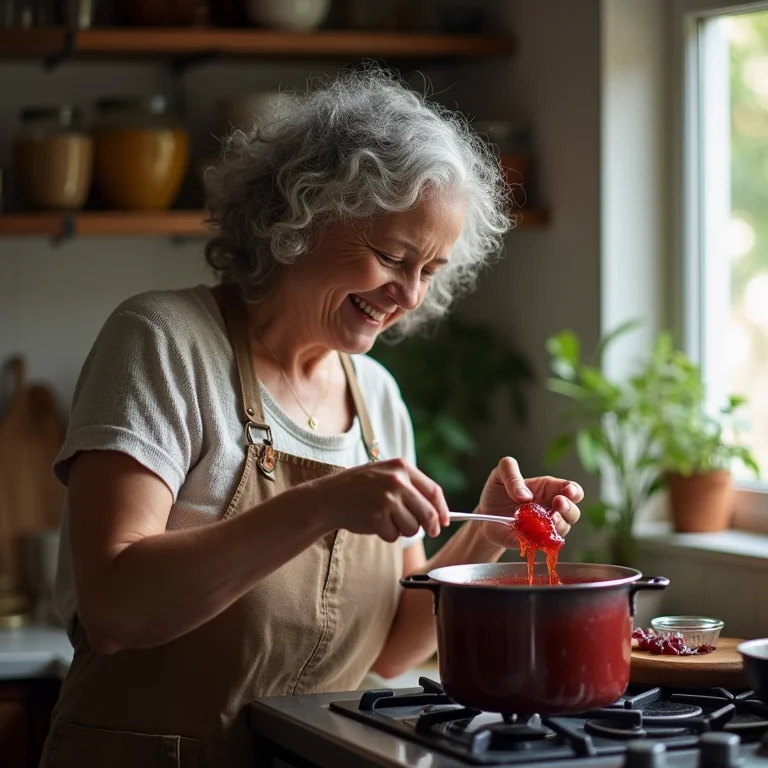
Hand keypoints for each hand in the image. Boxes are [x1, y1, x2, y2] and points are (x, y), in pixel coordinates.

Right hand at [308, 458, 449, 542]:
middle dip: (430, 527)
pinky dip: (387, 535)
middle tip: (429, 532)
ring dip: (402, 530)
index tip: (445, 521)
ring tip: (385, 519)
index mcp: (401, 467)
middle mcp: (396, 481)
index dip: (442, 509)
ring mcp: (387, 498)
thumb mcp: (384, 474)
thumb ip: (409, 487)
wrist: (327, 497)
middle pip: (428, 513)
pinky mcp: (377, 516)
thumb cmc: (358, 488)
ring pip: (412, 528)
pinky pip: (394, 536)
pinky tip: (373, 523)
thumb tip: (438, 513)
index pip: (433, 491)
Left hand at [476, 457, 582, 548]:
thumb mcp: (500, 472)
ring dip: (559, 525)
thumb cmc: (498, 491)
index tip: (568, 491)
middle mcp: (551, 510)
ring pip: (563, 530)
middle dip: (569, 508)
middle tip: (558, 503)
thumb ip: (511, 473)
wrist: (484, 513)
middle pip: (573, 512)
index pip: (572, 490)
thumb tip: (524, 494)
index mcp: (549, 489)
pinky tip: (531, 535)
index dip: (574, 491)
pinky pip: (542, 544)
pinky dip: (540, 540)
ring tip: (548, 520)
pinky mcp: (532, 542)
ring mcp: (544, 527)